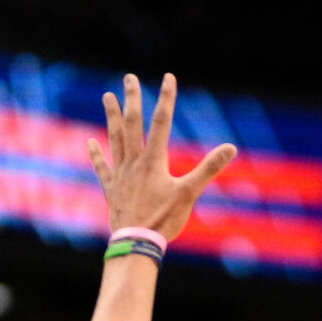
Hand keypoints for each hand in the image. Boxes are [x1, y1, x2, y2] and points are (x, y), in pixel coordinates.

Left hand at [90, 72, 235, 242]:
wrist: (136, 243)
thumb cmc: (164, 219)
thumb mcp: (190, 193)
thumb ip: (209, 168)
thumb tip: (231, 148)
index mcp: (154, 160)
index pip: (161, 122)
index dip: (166, 98)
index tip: (168, 77)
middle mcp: (134, 162)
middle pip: (132, 124)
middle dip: (132, 99)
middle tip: (129, 78)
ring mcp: (121, 175)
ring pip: (115, 139)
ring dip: (111, 117)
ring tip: (107, 96)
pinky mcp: (112, 190)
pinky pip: (102, 168)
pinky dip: (96, 154)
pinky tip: (90, 142)